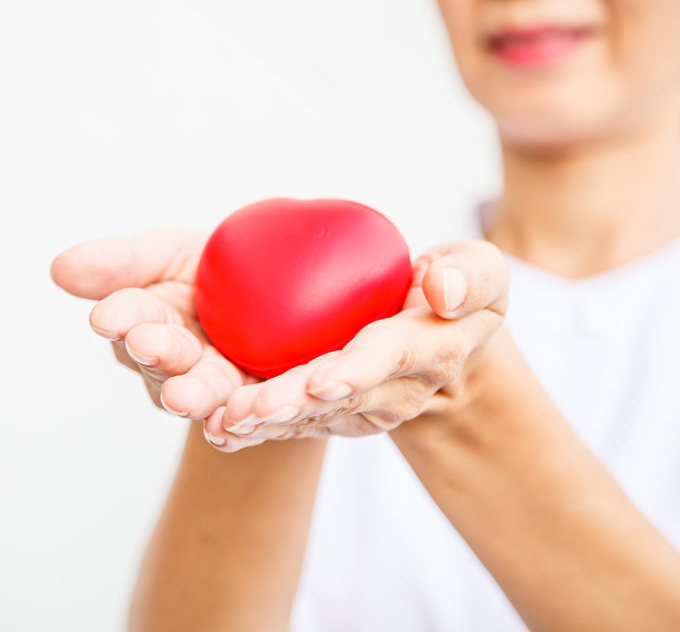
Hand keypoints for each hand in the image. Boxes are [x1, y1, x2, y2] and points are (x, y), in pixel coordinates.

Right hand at [50, 229, 264, 443]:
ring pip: (202, 396)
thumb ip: (121, 263)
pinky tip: (232, 423)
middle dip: (157, 354)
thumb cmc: (213, 269)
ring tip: (184, 396)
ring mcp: (213, 388)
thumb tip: (58, 268)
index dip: (122, 317)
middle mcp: (173, 363)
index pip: (131, 318)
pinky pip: (246, 420)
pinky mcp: (255, 408)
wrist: (284, 291)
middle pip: (164, 362)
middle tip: (147, 345)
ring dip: (193, 396)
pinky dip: (237, 424)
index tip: (110, 316)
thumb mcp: (170, 253)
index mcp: (146, 322)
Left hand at [203, 240, 510, 451]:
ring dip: (265, 423)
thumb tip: (441, 288)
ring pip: (309, 418)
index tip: (319, 379)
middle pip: (338, 398)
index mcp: (431, 349)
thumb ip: (471, 275)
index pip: (391, 358)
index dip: (357, 370)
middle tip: (248, 408)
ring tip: (223, 422)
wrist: (444, 339)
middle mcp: (395, 391)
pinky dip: (256, 428)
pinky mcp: (332, 414)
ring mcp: (361, 409)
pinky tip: (218, 430)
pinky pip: (293, 423)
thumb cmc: (459, 293)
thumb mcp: (483, 273)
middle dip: (292, 405)